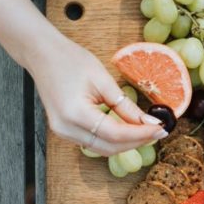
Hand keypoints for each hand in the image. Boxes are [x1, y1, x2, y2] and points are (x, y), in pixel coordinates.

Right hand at [28, 34, 166, 155]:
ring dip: (126, 143)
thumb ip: (126, 106)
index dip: (141, 134)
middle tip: (159, 131)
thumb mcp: (104, 80)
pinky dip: (113, 139)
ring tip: (147, 131)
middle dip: (137, 141)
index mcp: (75, 114)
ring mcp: (63, 132)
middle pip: (110, 147)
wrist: (42, 55)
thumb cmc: (70, 60)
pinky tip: (128, 129)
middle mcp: (66, 129)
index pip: (115, 134)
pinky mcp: (65, 131)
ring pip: (102, 148)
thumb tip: (149, 122)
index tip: (161, 128)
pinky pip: (94, 142)